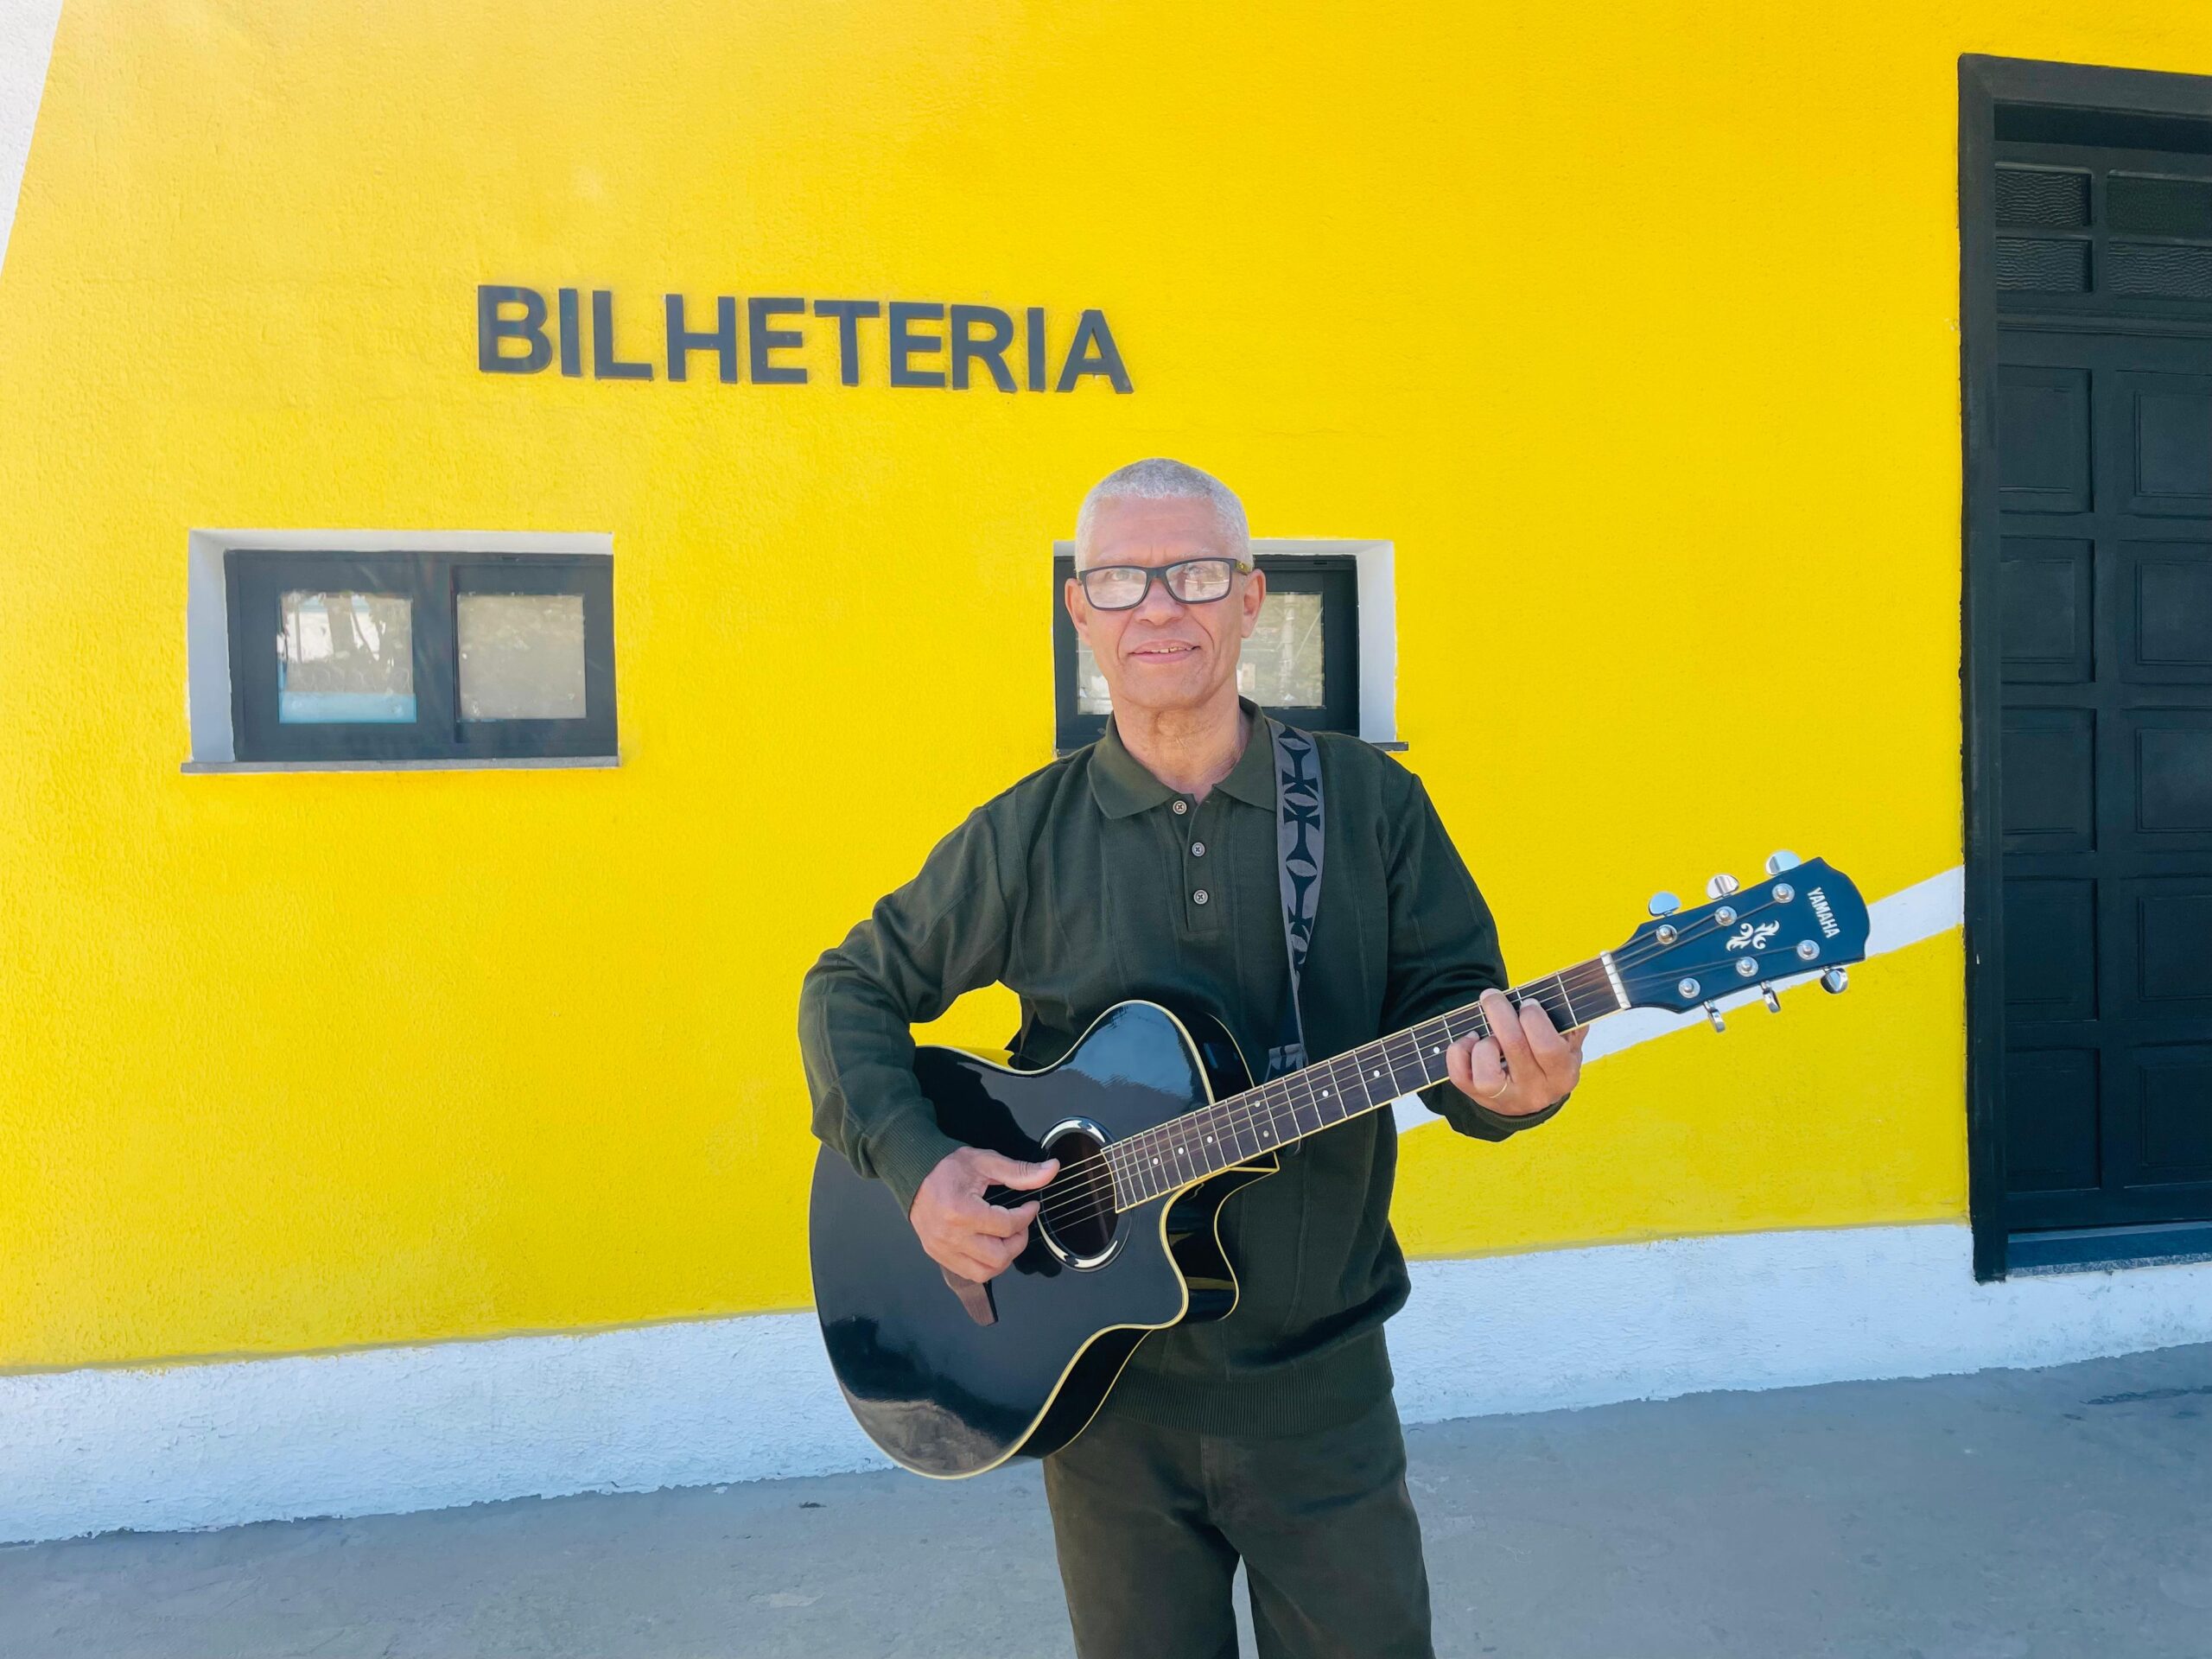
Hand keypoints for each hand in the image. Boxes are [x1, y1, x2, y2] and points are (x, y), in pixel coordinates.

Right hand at [909, 1146, 1059, 1282]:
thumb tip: (1051, 1170)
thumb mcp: (985, 1162)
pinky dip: (985, 1264)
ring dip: (1003, 1257)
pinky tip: (989, 1245)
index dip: (1027, 1216)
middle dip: (1018, 1241)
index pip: (1007, 1226)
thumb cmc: (947, 1167)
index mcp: (961, 1211)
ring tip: (1006, 1237)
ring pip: (985, 1272)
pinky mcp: (937, 1255)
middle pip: (999, 1257)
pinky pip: (969, 1273)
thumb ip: (1020, 1171)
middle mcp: (951, 1236)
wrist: (914, 1174)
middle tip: (1019, 1225)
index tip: (1031, 1206)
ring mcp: (942, 1249)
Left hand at [1445, 988, 1584, 1116]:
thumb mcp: (1568, 1043)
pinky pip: (1460, 1076)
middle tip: (1492, 996)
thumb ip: (1569, 1021)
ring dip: (1483, 1044)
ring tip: (1488, 1035)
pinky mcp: (1479, 1097)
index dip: (1534, 1019)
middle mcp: (1536, 1091)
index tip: (1527, 1002)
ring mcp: (1506, 1098)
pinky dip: (1459, 1052)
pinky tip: (1470, 1041)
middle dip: (1499, 1013)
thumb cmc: (1549, 1058)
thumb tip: (1559, 994)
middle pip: (1514, 1047)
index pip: (1548, 1046)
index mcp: (1562, 1074)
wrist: (1532, 1093)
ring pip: (1486, 1075)